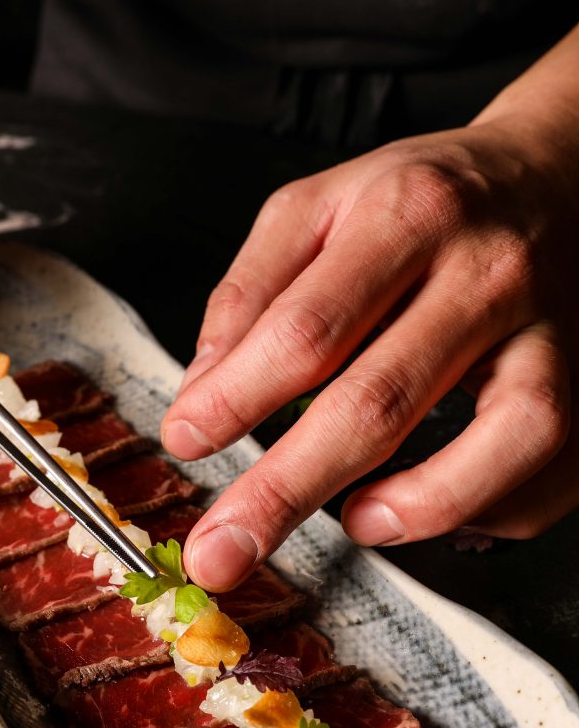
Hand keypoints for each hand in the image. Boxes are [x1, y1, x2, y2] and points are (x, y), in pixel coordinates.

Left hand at [161, 44, 578, 590]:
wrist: (553, 176)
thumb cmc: (422, 204)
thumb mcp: (318, 207)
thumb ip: (251, 290)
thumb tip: (203, 389)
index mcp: (404, 217)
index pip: (306, 328)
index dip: (235, 399)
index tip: (185, 441)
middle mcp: (485, 271)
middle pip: (381, 400)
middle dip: (286, 491)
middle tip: (223, 552)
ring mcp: (550, 330)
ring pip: (508, 437)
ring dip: (422, 503)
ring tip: (356, 523)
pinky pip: (551, 465)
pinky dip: (488, 508)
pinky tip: (424, 510)